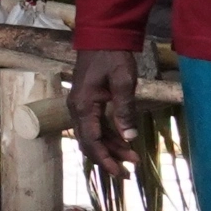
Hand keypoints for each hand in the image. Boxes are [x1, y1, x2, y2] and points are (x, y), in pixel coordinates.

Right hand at [68, 48, 138, 170]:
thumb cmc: (112, 57)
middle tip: (128, 173)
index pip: (91, 140)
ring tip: (133, 160)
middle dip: (108, 158)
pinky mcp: (88, 102)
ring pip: (94, 135)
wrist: (102, 37)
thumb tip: (130, 137)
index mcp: (83, 106)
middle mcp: (77, 109)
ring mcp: (81, 106)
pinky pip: (96, 125)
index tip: (119, 172)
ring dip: (111, 148)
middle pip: (90, 142)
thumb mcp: (124, 82)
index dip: (105, 159)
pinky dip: (110, 136)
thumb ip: (125, 110)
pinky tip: (124, 142)